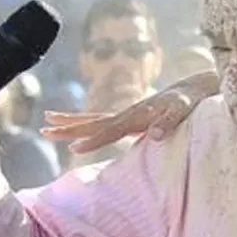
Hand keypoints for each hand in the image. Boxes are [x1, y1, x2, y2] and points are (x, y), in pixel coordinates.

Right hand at [43, 70, 217, 154]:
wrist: (192, 88)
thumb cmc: (189, 101)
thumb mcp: (183, 110)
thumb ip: (169, 122)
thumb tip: (153, 135)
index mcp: (137, 115)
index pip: (110, 130)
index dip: (94, 139)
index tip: (75, 147)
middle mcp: (127, 113)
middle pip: (92, 122)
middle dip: (68, 127)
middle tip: (44, 130)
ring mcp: (126, 115)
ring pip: (92, 120)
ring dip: (70, 123)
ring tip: (46, 124)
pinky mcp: (129, 118)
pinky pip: (102, 123)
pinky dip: (86, 126)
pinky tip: (75, 132)